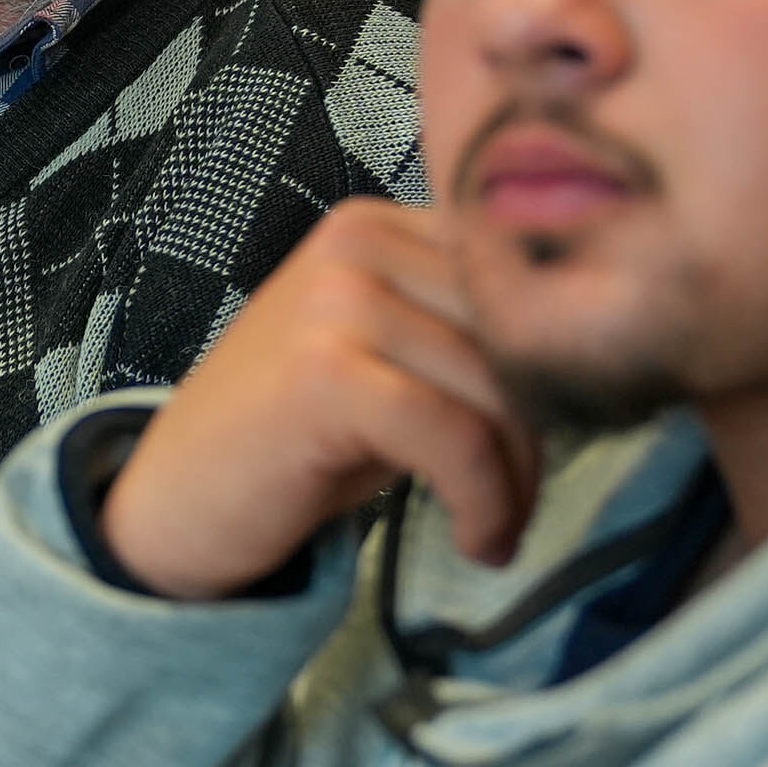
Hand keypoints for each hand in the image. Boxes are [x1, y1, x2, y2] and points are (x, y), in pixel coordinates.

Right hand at [103, 198, 541, 592]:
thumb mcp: (388, 363)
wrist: (175, 504)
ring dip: (516, 482)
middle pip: (516, 334)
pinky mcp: (327, 373)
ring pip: (496, 390)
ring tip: (494, 529)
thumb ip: (464, 332)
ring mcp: (337, 301)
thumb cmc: (292, 443)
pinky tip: (478, 541)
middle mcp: (357, 242)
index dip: (555, 367)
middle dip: (539, 433)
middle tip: (519, 503)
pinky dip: (485, 503)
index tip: (553, 441)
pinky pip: (457, 438)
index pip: (519, 278)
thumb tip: (592, 356)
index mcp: (378, 225)